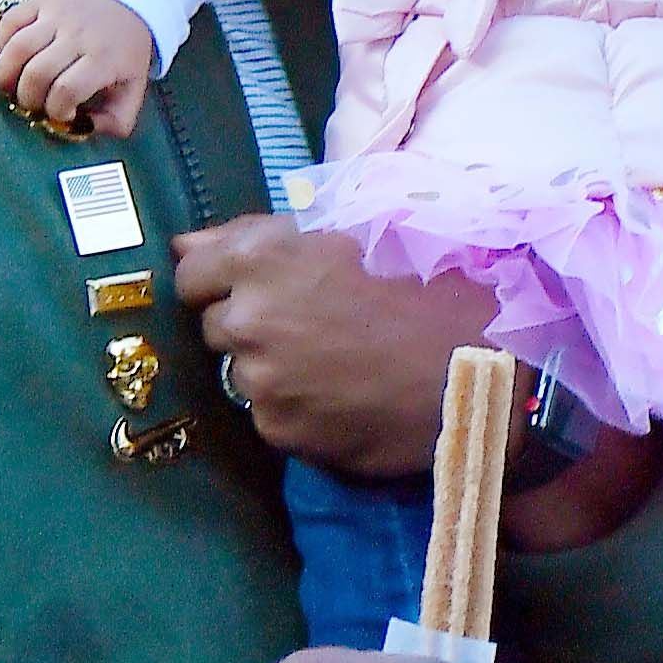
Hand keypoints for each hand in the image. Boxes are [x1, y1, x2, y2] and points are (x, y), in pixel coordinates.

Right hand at [0, 0, 155, 136]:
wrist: (126, 5)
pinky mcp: (41, 1)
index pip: (66, 90)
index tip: (61, 114)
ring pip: (17, 48)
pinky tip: (12, 60)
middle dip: (28, 99)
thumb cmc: (125, 57)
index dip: (56, 110)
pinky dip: (2, 45)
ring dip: (6, 76)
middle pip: (37, 73)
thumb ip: (114, 121)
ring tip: (12, 88)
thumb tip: (81, 129)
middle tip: (33, 106)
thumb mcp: (133, 92)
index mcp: (104, 59)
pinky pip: (10, 22)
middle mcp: (79, 34)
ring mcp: (57, 14)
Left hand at [173, 214, 496, 476]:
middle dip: (250, 325)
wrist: (479, 364)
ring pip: (243, 373)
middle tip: (313, 325)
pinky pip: (270, 414)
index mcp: (260, 259)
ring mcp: (261, 381)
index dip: (218, 280)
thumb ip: (250, 238)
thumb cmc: (424, 282)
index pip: (190, 274)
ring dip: (273, 368)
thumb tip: (182, 245)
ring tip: (336, 363)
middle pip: (216, 326)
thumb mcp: (343, 232)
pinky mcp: (280, 431)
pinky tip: (343, 396)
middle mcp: (248, 319)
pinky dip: (296, 407)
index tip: (254, 288)